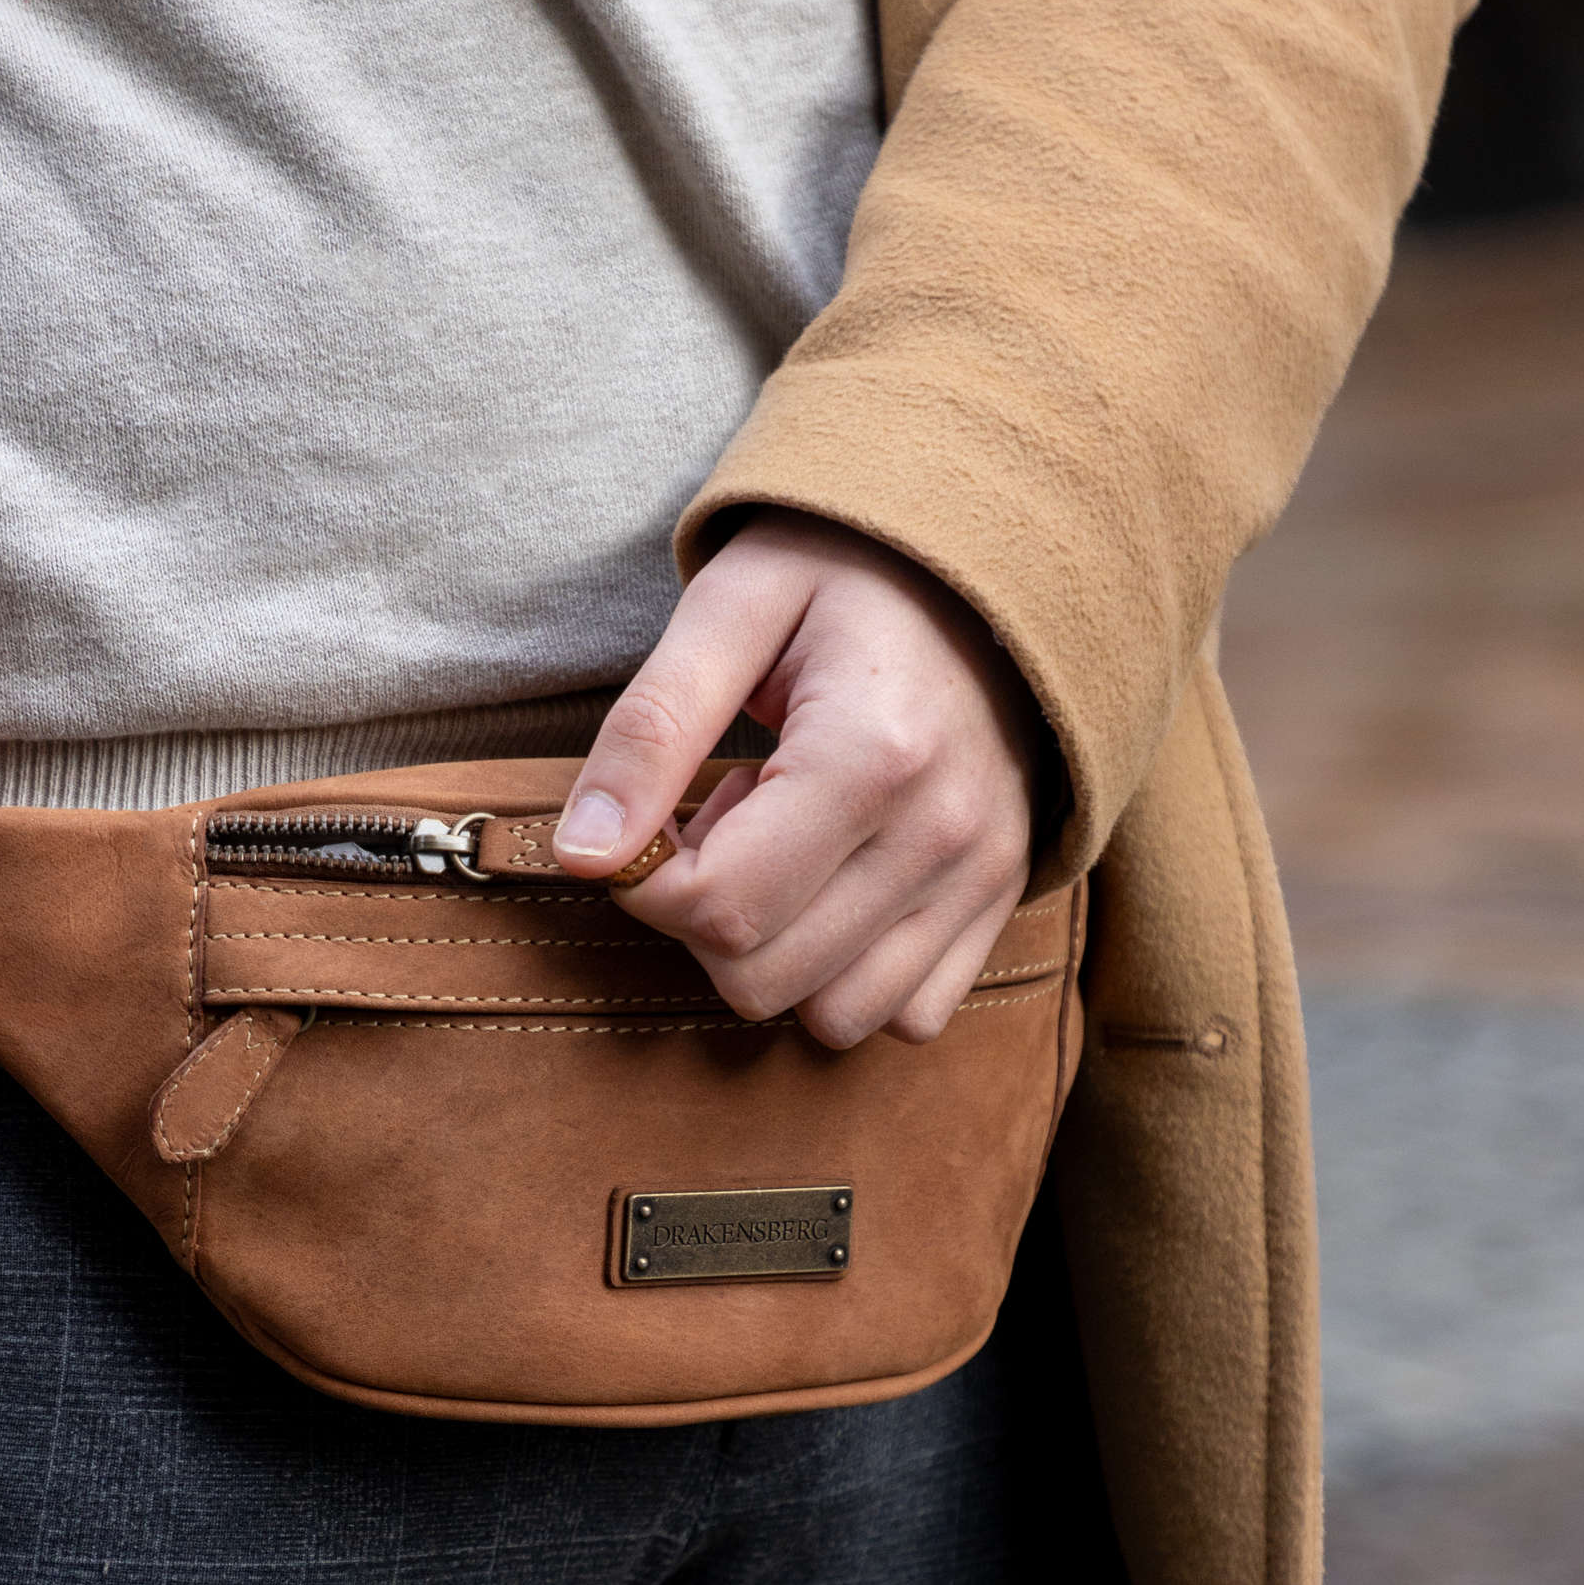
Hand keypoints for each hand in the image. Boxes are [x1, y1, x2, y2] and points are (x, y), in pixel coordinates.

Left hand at [553, 510, 1046, 1047]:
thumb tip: (583, 855)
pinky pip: (909, 1016)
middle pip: (763, 977)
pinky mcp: (1000, 902)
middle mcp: (944, 833)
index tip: (649, 821)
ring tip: (781, 849)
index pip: (719, 907)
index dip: (646, 883)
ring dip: (776, 953)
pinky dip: (849, 976)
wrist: (984, 566)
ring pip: (834, 1017)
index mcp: (871, 753)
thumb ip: (650, 732)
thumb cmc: (842, 572)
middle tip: (720, 819)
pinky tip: (835, 887)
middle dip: (703, 919)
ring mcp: (984, 878)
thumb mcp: (730, 610)